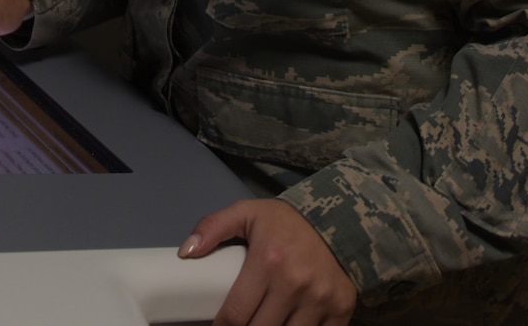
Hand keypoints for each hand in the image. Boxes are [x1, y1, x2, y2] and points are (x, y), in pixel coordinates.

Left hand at [181, 199, 355, 325]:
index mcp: (267, 261)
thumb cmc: (288, 222)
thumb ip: (213, 227)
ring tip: (262, 323)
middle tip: (241, 324)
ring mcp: (321, 300)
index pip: (235, 315)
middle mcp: (295, 284)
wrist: (342, 219)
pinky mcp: (341, 310)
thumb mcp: (248, 213)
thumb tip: (186, 252)